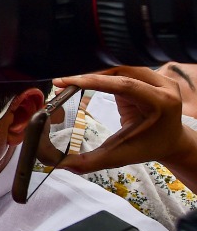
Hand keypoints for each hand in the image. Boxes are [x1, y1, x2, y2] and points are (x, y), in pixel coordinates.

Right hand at [59, 67, 196, 185]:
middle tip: (63, 83)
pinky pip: (121, 69)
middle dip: (89, 75)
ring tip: (71, 82)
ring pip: (119, 66)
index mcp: (162, 102)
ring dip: (94, 73)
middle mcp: (164, 85)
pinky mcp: (148, 74)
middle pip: (120, 71)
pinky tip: (86, 80)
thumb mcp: (119, 155)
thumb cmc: (147, 147)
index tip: (67, 81)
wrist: (170, 141)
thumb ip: (91, 161)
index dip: (94, 81)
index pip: (125, 85)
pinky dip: (102, 73)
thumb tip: (60, 164)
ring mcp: (158, 77)